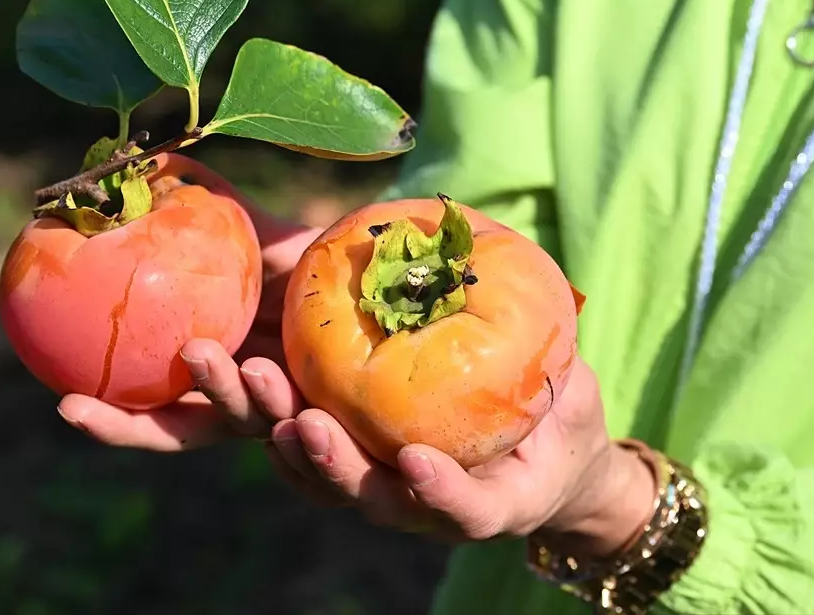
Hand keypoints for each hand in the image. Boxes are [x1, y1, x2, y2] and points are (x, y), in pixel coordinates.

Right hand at [57, 168, 322, 450]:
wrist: (380, 270)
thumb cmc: (311, 256)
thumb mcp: (251, 232)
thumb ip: (201, 204)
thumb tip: (143, 159)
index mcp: (213, 370)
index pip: (149, 406)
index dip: (107, 415)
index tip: (62, 402)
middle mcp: (242, 398)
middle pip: (173, 431)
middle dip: (124, 430)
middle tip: (75, 411)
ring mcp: (285, 408)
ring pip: (238, 418)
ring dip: (218, 391)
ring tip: (202, 351)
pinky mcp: (332, 410)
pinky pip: (301, 418)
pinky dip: (279, 404)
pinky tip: (268, 375)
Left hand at [266, 357, 656, 556]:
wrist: (537, 449)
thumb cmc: (559, 418)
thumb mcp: (571, 395)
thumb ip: (551, 371)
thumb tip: (538, 302)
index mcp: (490, 504)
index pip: (465, 511)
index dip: (441, 493)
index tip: (418, 461)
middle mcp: (425, 506)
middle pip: (371, 498)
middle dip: (334, 463)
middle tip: (307, 424)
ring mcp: (382, 484)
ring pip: (322, 477)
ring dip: (282, 433)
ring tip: (253, 382)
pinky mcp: (351, 451)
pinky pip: (302, 447)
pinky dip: (266, 416)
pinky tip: (241, 374)